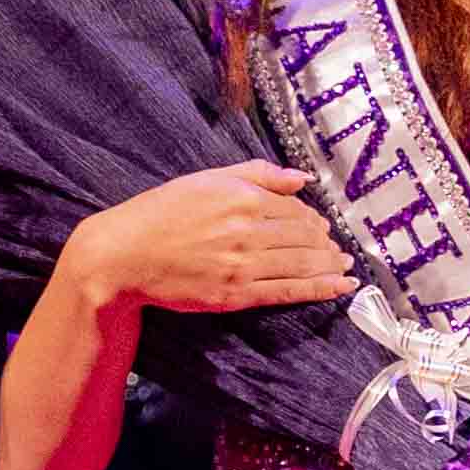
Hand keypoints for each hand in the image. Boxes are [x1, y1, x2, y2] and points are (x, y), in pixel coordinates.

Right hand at [67, 163, 348, 317]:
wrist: (123, 254)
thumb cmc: (161, 213)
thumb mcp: (207, 179)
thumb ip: (258, 174)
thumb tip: (302, 179)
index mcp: (240, 196)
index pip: (293, 208)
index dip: (313, 219)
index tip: (322, 226)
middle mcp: (246, 229)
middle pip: (303, 236)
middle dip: (326, 244)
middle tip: (339, 249)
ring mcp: (241, 264)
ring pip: (301, 263)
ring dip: (330, 266)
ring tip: (345, 268)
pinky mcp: (235, 295)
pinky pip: (287, 291)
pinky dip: (319, 289)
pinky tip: (339, 288)